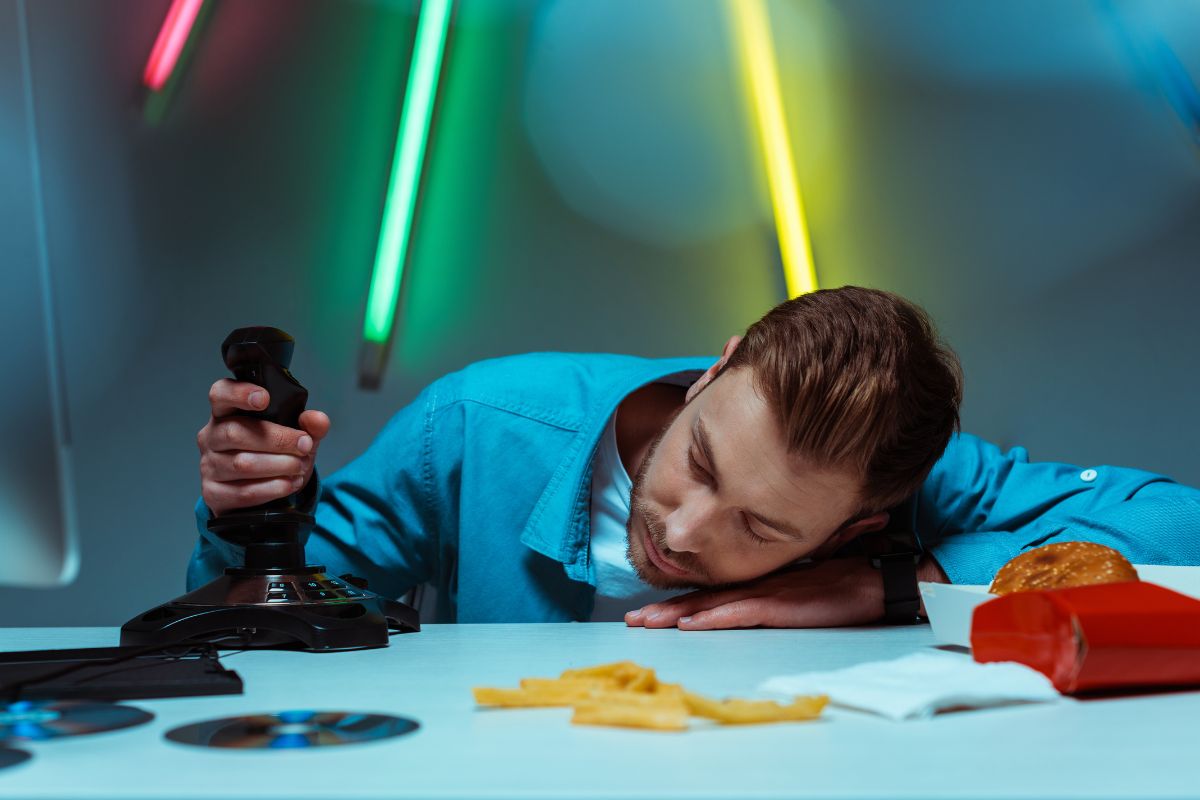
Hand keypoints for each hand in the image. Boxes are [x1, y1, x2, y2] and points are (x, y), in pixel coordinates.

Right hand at [197, 379, 330, 515]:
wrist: (264, 493)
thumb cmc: (275, 454)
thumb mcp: (297, 436)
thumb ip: (310, 425)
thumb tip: (317, 419)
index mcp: (226, 412)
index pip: (220, 394)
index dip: (239, 393)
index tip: (264, 398)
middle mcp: (211, 436)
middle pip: (235, 432)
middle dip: (277, 439)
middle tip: (304, 445)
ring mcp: (209, 466)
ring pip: (242, 464)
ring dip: (279, 465)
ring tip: (300, 466)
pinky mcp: (214, 493)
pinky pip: (244, 492)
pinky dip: (273, 488)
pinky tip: (290, 483)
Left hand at [624, 558, 886, 629]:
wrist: (877, 580)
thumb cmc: (844, 584)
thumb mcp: (801, 589)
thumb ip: (776, 595)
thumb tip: (751, 607)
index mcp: (759, 582)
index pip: (710, 593)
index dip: (677, 603)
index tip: (647, 611)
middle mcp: (756, 585)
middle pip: (701, 598)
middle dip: (664, 610)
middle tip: (631, 619)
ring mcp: (767, 594)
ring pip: (712, 605)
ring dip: (676, 615)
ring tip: (646, 622)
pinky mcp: (781, 606)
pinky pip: (740, 613)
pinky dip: (713, 618)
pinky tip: (691, 625)